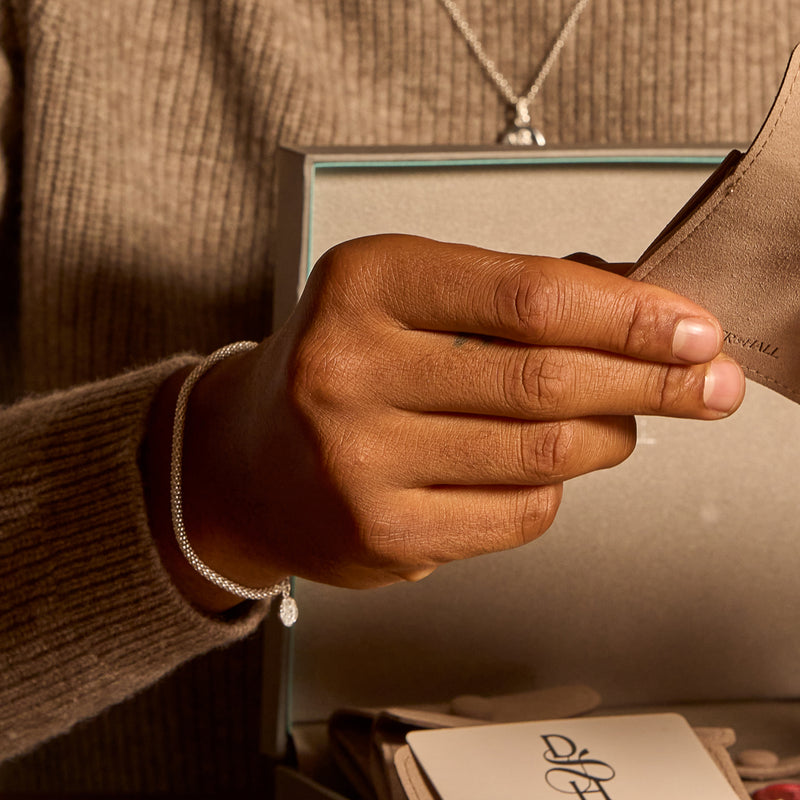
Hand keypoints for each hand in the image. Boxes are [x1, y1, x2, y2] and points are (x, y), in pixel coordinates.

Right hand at [145, 235, 744, 610]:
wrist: (248, 461)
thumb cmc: (335, 367)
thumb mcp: (400, 296)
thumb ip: (507, 297)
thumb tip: (631, 315)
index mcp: (363, 286)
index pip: (528, 296)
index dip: (629, 315)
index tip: (690, 329)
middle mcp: (349, 371)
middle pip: (545, 380)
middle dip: (651, 382)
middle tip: (705, 382)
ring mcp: (360, 461)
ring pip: (542, 455)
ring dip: (608, 436)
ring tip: (618, 421)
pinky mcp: (381, 534)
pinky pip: (517, 515)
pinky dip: (555, 490)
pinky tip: (541, 468)